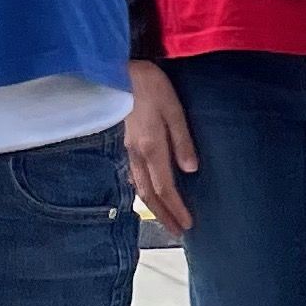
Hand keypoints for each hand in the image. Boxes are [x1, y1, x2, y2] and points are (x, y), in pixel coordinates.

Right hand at [125, 59, 196, 230]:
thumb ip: (181, 139)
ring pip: (139, 186)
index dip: (176, 208)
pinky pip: (132, 175)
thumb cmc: (148, 85)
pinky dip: (142, 190)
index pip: (165, 187)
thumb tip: (191, 170)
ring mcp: (127, 149)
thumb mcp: (172, 108)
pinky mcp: (123, 143)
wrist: (114, 72)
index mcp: (151, 147)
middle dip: (164, 215)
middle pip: (150, 194)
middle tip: (177, 232)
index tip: (188, 225)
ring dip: (152, 206)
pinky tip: (146, 191)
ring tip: (164, 218)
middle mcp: (136, 154)